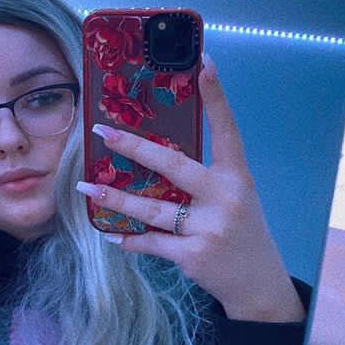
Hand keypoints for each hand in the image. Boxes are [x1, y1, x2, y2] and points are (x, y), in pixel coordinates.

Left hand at [76, 56, 305, 323]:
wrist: (258, 283)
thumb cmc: (240, 231)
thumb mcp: (234, 197)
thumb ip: (204, 178)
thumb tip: (154, 156)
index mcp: (236, 176)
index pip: (226, 129)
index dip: (216, 96)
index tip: (203, 61)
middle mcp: (224, 197)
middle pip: (173, 166)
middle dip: (134, 148)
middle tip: (102, 133)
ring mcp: (209, 227)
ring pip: (152, 209)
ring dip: (115, 199)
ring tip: (86, 188)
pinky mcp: (193, 254)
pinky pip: (151, 242)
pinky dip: (129, 240)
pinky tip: (110, 235)